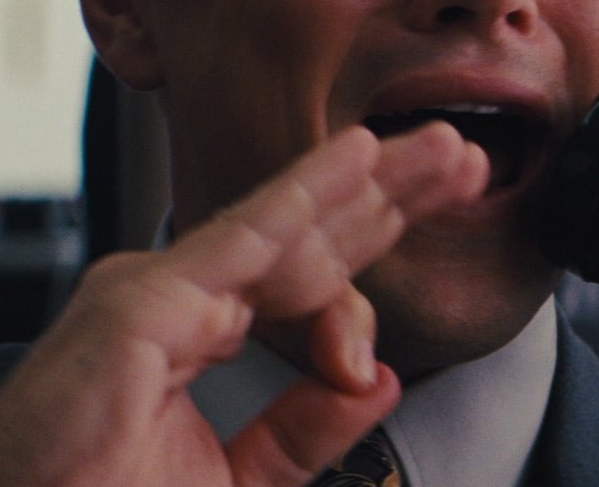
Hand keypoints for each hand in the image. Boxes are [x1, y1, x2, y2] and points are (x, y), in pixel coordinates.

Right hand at [0, 123, 487, 486]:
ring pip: (284, 224)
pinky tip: (358, 162)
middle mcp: (172, 298)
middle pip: (305, 234)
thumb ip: (303, 432)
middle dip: (389, 191)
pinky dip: (304, 197)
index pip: (307, 270)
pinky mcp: (137, 307)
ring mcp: (150, 293)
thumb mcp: (232, 482)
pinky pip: (240, 244)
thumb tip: (377, 379)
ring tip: (439, 146)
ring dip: (369, 180)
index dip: (376, 232)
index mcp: (192, 331)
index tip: (445, 205)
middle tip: (461, 156)